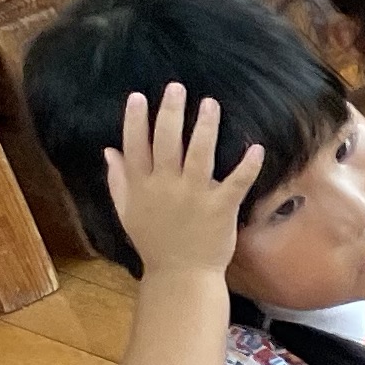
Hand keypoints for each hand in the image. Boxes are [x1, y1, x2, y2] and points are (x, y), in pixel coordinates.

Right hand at [101, 85, 265, 281]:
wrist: (181, 276)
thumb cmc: (154, 243)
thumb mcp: (127, 211)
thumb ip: (118, 180)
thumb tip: (109, 150)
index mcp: (141, 186)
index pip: (134, 145)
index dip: (135, 120)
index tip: (138, 97)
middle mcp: (165, 186)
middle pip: (166, 141)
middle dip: (170, 112)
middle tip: (177, 87)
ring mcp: (194, 196)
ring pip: (199, 154)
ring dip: (205, 127)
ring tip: (210, 104)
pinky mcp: (221, 208)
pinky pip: (235, 182)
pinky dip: (246, 165)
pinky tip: (255, 147)